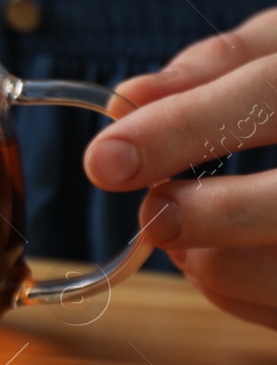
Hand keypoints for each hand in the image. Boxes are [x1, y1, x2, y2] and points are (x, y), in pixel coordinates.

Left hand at [83, 8, 276, 329]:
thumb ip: (219, 68)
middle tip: (154, 214)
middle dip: (210, 217)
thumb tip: (127, 101)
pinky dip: (246, 296)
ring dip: (218, 265)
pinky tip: (225, 259)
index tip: (105, 160)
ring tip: (187, 230)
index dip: (187, 130)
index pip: (273, 95)